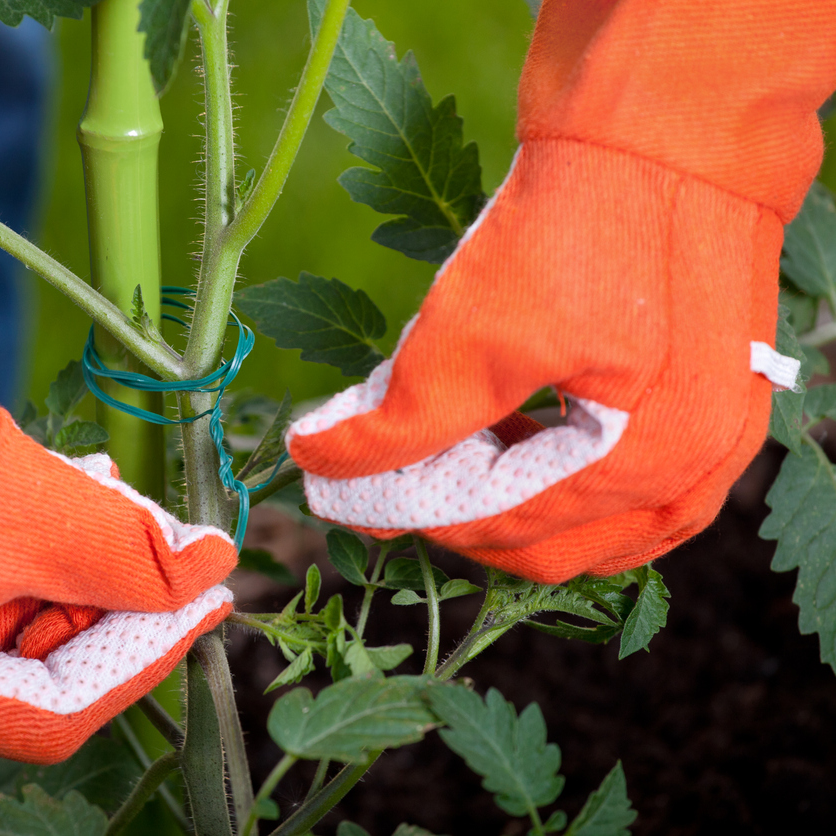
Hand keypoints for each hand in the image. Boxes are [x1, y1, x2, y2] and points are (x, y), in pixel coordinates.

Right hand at [0, 150, 236, 767]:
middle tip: (157, 537)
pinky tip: (37, 477)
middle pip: (27, 662)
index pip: (62, 710)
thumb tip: (208, 564)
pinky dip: (2, 536)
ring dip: (56, 555)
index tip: (204, 599)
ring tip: (100, 486)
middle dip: (104, 594)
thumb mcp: (21, 505)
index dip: (148, 652)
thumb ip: (127, 551)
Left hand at [286, 0, 835, 582]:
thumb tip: (321, 467)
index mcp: (659, 452)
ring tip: (440, 460)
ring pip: (589, 527)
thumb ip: (401, 421)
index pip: (505, 525)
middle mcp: (702, 463)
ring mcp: (719, 435)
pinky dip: (557, 481)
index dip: (410, 511)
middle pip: (549, 543)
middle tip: (386, 480)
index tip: (341, 492)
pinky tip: (507, 442)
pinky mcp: (710, 401)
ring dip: (506, 505)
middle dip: (456, 517)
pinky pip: (627, 489)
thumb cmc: (581, 214)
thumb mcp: (476, 326)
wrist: (663, 123)